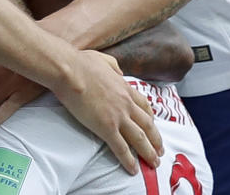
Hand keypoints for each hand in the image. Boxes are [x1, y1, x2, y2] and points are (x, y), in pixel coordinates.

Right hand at [51, 50, 161, 175]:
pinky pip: (121, 148)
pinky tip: (133, 169)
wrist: (70, 71)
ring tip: (154, 163)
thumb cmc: (81, 63)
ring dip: (148, 152)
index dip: (151, 118)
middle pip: (147, 125)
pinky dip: (129, 160)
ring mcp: (118, 116)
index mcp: (125, 87)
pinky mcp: (106, 127)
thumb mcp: (104, 59)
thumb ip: (114, 66)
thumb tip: (119, 71)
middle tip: (159, 151)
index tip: (153, 125)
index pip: (144, 106)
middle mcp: (126, 103)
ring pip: (139, 138)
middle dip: (155, 139)